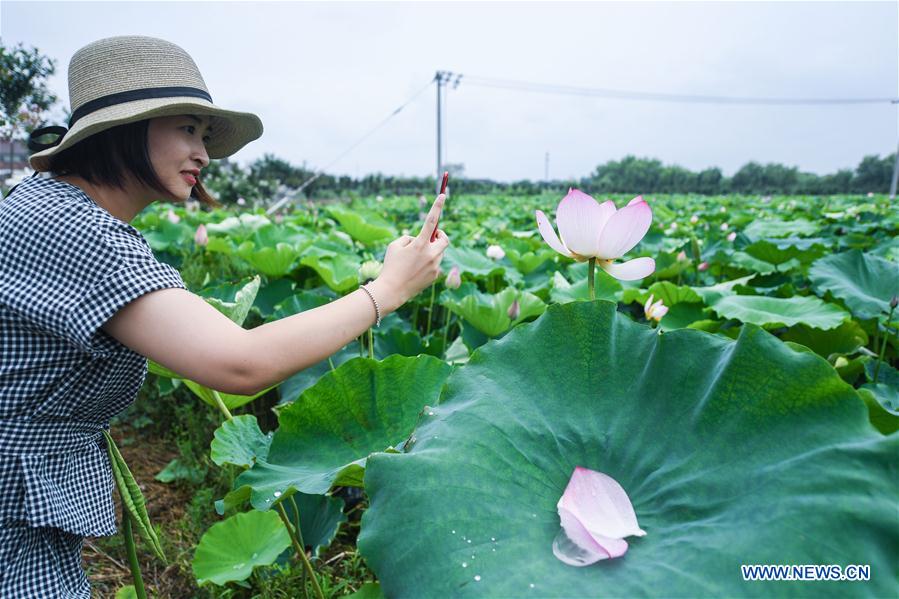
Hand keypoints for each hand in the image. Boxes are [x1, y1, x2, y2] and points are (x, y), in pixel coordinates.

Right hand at [372, 193, 450, 310]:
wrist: (392, 291)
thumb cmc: (390, 266)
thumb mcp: (394, 246)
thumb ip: (408, 238)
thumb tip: (419, 240)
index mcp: (420, 244)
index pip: (431, 221)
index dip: (437, 206)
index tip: (443, 195)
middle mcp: (431, 254)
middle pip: (444, 239)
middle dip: (440, 236)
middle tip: (432, 237)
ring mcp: (435, 266)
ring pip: (438, 253)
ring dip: (430, 251)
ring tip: (415, 260)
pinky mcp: (435, 276)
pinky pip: (435, 264)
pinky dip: (428, 263)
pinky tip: (416, 271)